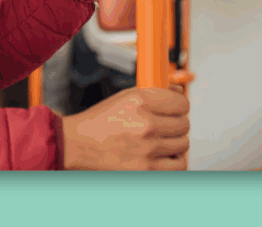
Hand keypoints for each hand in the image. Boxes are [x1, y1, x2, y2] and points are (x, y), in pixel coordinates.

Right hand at [61, 86, 190, 170]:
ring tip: (161, 141)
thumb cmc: (99, 122)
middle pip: (184, 124)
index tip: (176, 109)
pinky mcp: (147, 170)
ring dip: (174, 142)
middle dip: (176, 123)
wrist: (77, 145)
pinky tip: (161, 155)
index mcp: (139, 101)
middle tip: (165, 125)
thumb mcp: (124, 98)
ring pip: (183, 144)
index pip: (181, 103)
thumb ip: (152, 94)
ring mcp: (147, 149)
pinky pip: (178, 164)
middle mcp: (145, 124)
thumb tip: (177, 92)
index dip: (180, 106)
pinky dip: (173, 161)